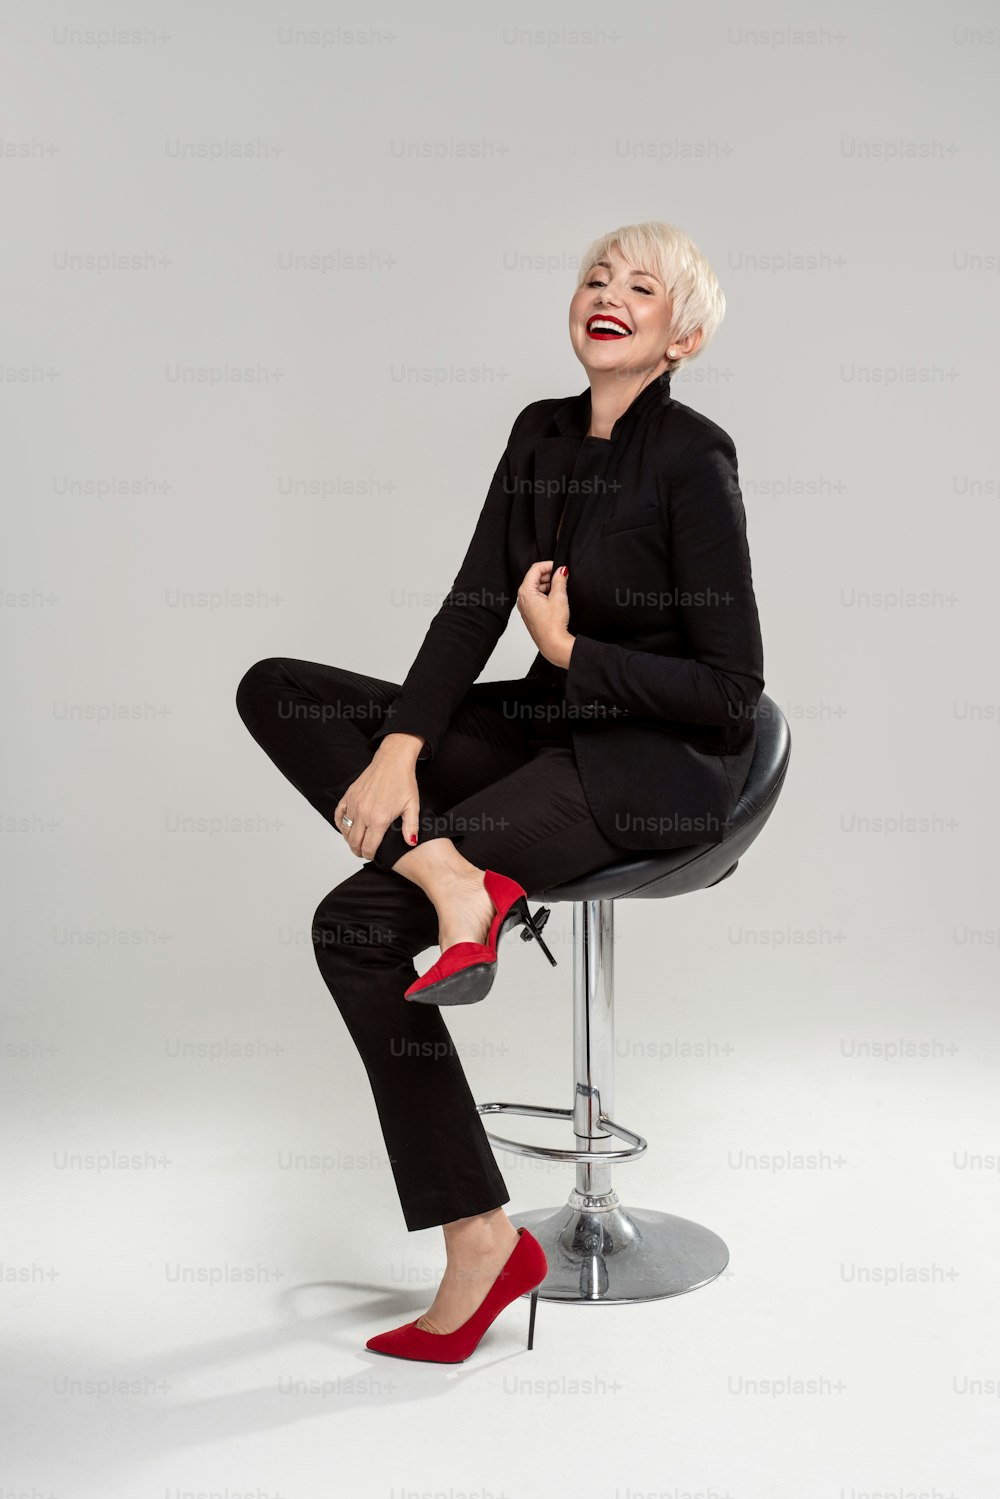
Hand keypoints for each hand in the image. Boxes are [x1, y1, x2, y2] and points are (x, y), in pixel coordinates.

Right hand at [333, 742, 421, 860]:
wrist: (392, 761)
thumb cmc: (403, 782)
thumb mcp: (412, 806)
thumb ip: (411, 827)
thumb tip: (411, 843)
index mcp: (379, 819)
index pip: (369, 846)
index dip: (369, 855)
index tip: (371, 855)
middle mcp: (364, 814)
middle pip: (354, 842)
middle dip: (358, 850)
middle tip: (362, 852)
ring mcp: (354, 805)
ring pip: (346, 830)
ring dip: (349, 839)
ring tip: (356, 842)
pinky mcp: (349, 796)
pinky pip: (339, 815)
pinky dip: (340, 824)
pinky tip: (346, 827)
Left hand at [516, 560, 574, 667]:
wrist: (552, 644)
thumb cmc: (553, 625)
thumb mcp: (559, 597)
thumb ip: (560, 580)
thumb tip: (562, 570)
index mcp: (525, 591)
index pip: (535, 569)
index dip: (548, 565)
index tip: (560, 566)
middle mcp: (522, 599)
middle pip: (534, 578)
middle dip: (549, 575)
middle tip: (563, 577)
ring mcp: (525, 607)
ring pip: (536, 588)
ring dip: (548, 585)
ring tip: (562, 589)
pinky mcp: (530, 614)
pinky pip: (536, 598)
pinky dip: (546, 594)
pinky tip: (556, 598)